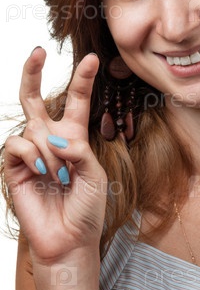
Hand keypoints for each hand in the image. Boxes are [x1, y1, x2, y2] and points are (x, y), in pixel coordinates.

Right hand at [3, 48, 106, 264]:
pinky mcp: (13, 167)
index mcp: (74, 138)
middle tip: (37, 50)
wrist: (69, 239)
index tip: (93, 58)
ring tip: (60, 176)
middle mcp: (49, 140)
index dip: (83, 79)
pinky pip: (16, 144)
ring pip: (33, 127)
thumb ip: (78, 149)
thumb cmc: (87, 208)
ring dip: (49, 151)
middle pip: (36, 98)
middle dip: (33, 72)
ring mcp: (30, 153)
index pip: (77, 102)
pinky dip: (32, 155)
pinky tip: (42, 172)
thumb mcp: (95, 174)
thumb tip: (53, 138)